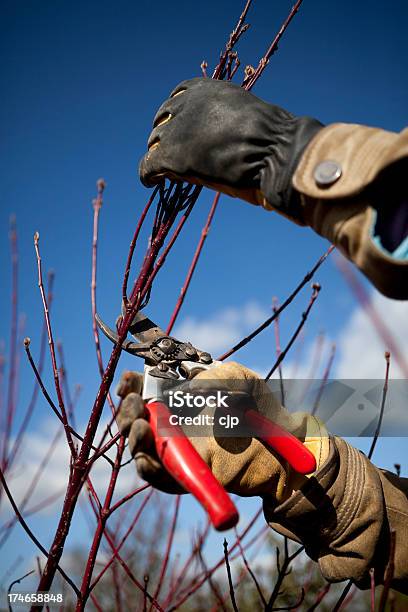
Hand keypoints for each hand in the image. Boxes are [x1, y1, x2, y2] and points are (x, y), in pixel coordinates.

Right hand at [116, 363, 327, 502]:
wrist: (284, 445)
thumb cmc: (260, 407)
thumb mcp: (239, 379)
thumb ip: (212, 378)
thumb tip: (182, 393)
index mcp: (180, 396)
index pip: (144, 389)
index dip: (130, 386)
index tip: (128, 383)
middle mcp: (173, 422)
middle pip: (135, 419)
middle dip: (128, 411)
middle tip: (136, 405)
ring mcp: (179, 450)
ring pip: (141, 448)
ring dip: (133, 438)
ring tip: (141, 428)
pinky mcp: (187, 475)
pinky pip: (160, 477)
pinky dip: (149, 469)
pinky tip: (147, 458)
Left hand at [139, 78, 322, 214]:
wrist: (274, 149)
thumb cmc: (271, 137)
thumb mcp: (244, 114)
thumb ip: (225, 119)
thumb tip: (220, 137)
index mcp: (204, 88)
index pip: (177, 98)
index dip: (175, 117)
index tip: (178, 130)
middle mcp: (185, 104)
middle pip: (163, 121)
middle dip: (166, 136)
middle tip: (172, 155)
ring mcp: (176, 130)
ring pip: (155, 143)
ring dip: (159, 155)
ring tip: (165, 172)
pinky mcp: (171, 156)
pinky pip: (148, 166)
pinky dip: (147, 174)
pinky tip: (151, 183)